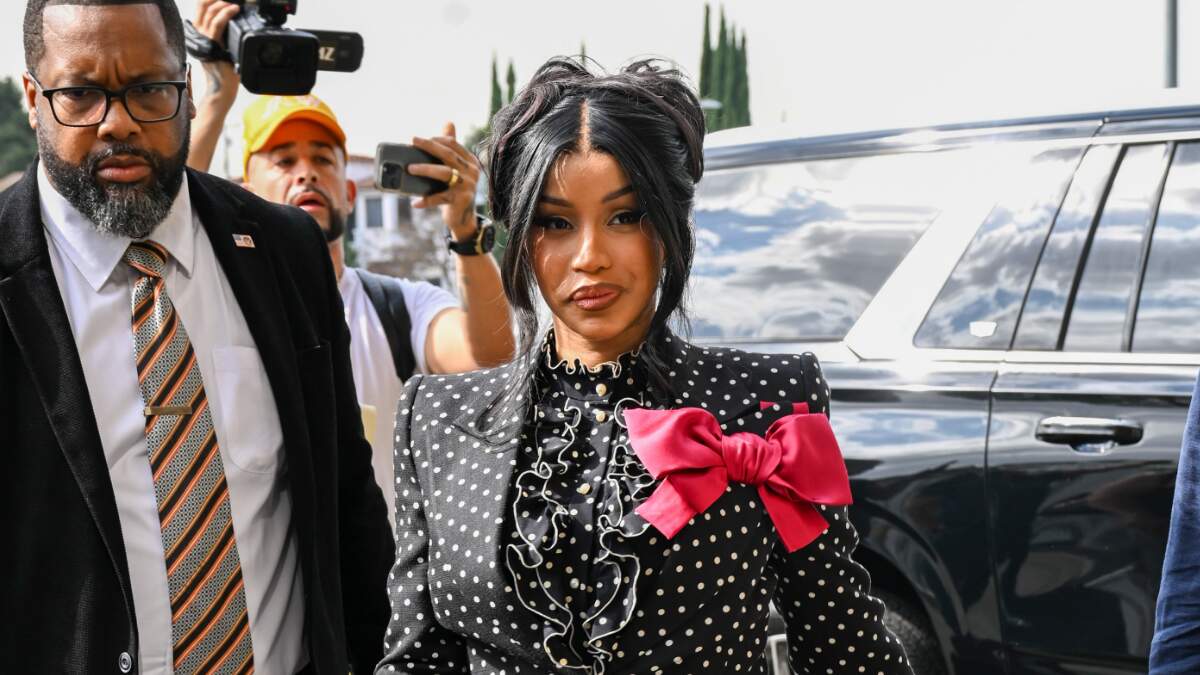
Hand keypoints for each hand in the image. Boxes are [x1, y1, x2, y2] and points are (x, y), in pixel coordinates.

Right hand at [195, 0, 240, 106]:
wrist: (222, 88)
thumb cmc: (224, 70)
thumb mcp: (221, 48)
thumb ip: (222, 35)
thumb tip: (231, 21)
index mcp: (198, 33)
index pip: (199, 9)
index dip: (208, 0)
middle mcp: (197, 34)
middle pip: (202, 7)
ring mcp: (203, 39)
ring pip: (209, 13)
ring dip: (222, 5)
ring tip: (233, 5)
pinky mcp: (212, 45)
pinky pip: (216, 24)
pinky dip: (225, 14)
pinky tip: (234, 10)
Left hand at [409, 122, 481, 241]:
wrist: (463, 217)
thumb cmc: (455, 189)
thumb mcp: (456, 167)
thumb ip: (452, 147)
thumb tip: (448, 122)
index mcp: (470, 161)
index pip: (453, 144)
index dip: (437, 139)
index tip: (420, 139)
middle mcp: (472, 172)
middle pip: (448, 155)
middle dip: (429, 146)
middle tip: (413, 141)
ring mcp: (467, 186)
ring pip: (444, 173)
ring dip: (425, 169)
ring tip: (409, 168)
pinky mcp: (461, 200)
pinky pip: (440, 198)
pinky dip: (426, 200)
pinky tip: (415, 203)